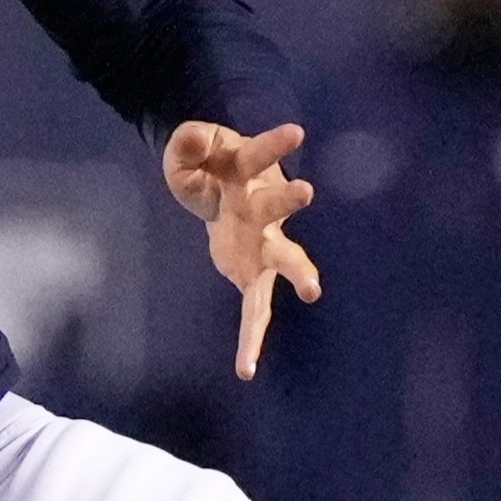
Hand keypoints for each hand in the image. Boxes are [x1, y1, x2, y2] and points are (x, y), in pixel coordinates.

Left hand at [166, 119, 317, 378]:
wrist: (214, 181)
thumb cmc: (208, 164)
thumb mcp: (188, 147)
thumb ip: (191, 143)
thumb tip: (193, 142)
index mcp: (247, 171)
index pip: (259, 153)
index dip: (276, 143)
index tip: (297, 132)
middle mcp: (263, 208)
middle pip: (276, 205)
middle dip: (289, 199)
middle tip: (307, 191)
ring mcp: (262, 242)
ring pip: (283, 259)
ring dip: (298, 272)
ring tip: (313, 291)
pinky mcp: (251, 271)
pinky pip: (254, 308)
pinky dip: (251, 338)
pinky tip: (246, 369)